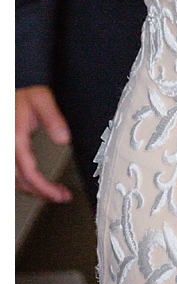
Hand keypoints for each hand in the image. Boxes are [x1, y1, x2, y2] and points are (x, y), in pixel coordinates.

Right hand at [16, 86, 72, 202]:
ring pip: (15, 180)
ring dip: (34, 189)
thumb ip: (53, 119)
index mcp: (14, 139)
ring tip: (55, 193)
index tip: (59, 194)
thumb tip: (64, 140)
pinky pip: (13, 172)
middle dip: (42, 192)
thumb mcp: (43, 100)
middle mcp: (6, 148)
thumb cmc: (26, 92)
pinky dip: (26, 181)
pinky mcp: (8, 151)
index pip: (28, 172)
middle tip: (62, 197)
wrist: (13, 86)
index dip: (43, 187)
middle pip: (21, 181)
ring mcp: (5, 150)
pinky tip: (39, 184)